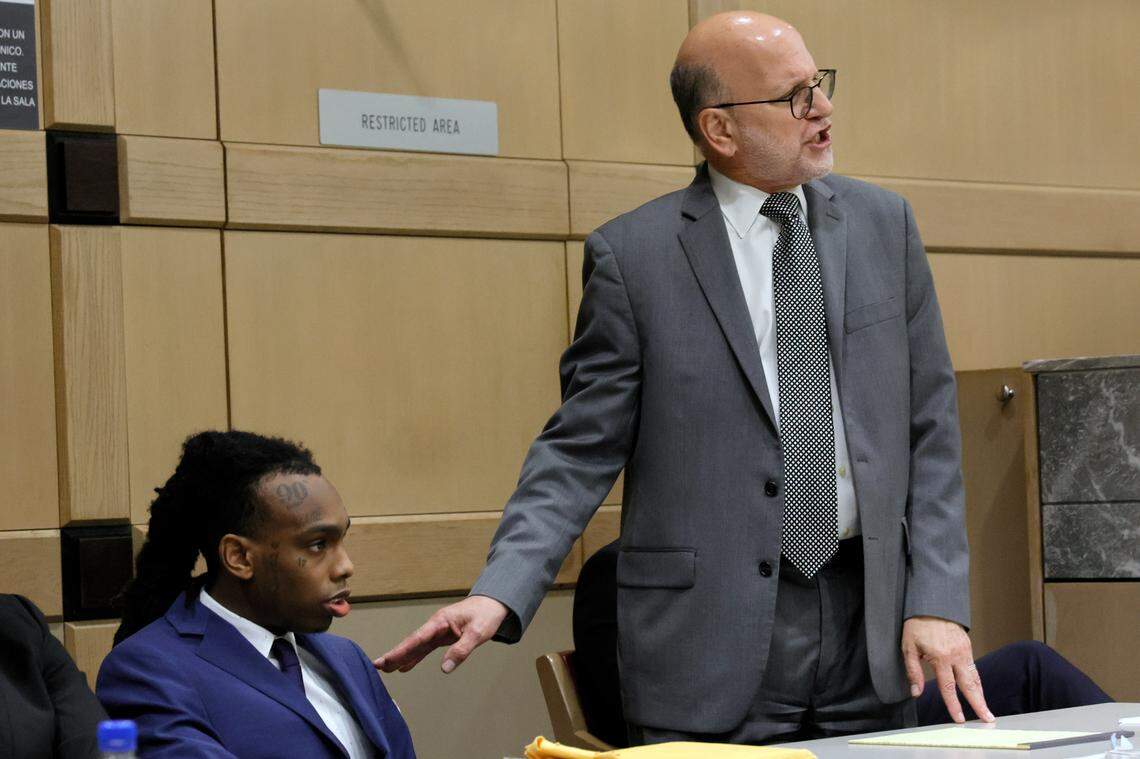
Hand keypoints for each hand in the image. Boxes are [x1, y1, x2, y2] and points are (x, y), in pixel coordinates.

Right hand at [373, 595, 508, 674]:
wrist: (494, 604)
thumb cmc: (486, 615)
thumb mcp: (477, 633)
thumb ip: (461, 650)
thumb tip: (445, 668)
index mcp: (440, 621)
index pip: (416, 638)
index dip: (400, 651)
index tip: (385, 660)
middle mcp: (435, 626)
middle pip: (411, 642)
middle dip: (394, 654)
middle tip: (376, 667)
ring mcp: (438, 631)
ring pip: (416, 646)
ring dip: (401, 657)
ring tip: (385, 669)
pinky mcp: (442, 636)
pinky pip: (425, 648)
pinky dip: (414, 657)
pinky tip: (404, 666)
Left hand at [902, 616, 993, 722]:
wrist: (931, 604)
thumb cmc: (916, 626)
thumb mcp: (908, 647)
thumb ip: (913, 671)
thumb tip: (916, 692)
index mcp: (939, 656)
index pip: (948, 687)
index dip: (954, 705)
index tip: (960, 719)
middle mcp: (955, 655)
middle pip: (969, 685)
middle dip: (978, 704)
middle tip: (988, 720)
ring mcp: (964, 650)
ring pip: (975, 677)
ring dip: (982, 695)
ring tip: (987, 711)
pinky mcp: (968, 646)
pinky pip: (973, 668)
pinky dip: (978, 682)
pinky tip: (979, 691)